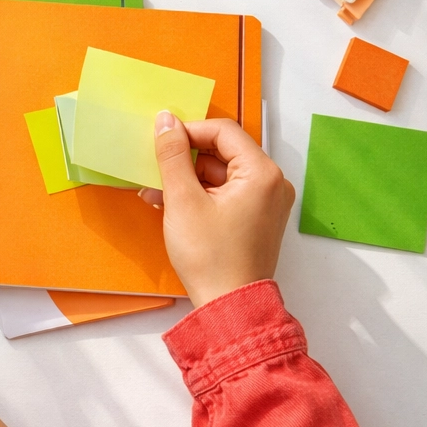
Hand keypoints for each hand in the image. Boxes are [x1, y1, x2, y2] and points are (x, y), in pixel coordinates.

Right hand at [142, 112, 294, 306]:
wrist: (229, 306)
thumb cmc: (210, 256)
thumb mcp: (182, 199)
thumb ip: (172, 155)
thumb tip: (166, 120)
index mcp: (262, 174)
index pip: (222, 132)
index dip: (188, 132)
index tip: (159, 143)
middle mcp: (271, 183)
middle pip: (222, 151)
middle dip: (184, 159)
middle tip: (154, 169)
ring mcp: (265, 202)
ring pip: (220, 173)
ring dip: (186, 178)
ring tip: (155, 193)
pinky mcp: (255, 217)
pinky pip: (224, 192)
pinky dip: (198, 194)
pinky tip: (170, 204)